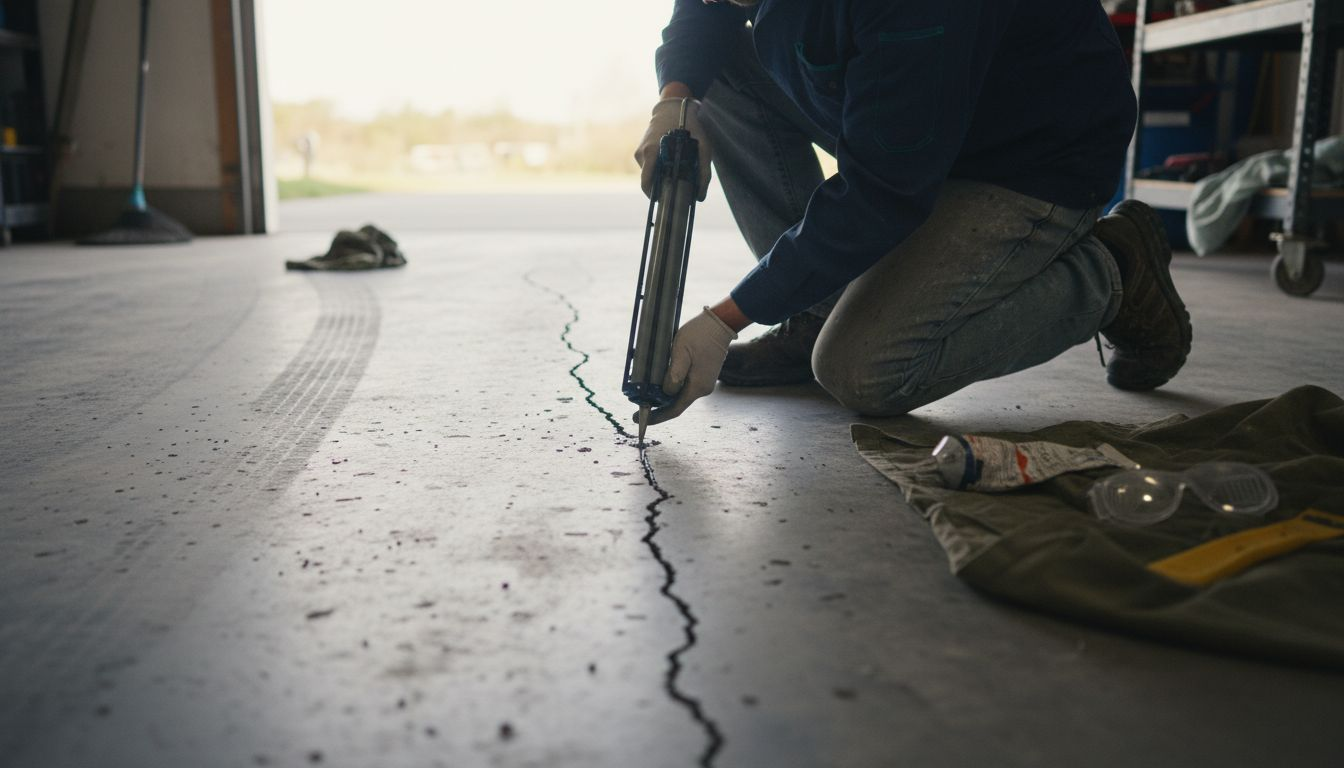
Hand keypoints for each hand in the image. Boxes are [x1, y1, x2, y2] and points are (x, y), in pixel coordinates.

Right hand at [634, 97, 712, 200]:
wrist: (672, 106)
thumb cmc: (689, 126)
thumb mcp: (703, 147)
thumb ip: (703, 172)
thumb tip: (700, 197)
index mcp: (651, 153)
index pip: (646, 184)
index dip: (655, 196)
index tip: (667, 201)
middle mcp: (642, 154)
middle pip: (649, 181)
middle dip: (661, 188)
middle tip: (676, 189)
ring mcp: (639, 152)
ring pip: (649, 174)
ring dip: (661, 176)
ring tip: (676, 171)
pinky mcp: (640, 150)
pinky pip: (649, 167)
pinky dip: (658, 168)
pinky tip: (669, 162)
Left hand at [635, 307, 737, 425]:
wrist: (720, 323)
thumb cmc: (700, 335)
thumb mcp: (681, 351)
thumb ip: (674, 374)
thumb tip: (666, 392)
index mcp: (697, 386)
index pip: (674, 410)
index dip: (656, 417)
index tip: (639, 419)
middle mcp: (702, 388)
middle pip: (676, 403)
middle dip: (657, 406)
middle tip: (638, 405)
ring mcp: (704, 382)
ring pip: (679, 394)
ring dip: (663, 395)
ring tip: (646, 393)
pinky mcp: (703, 375)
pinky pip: (684, 386)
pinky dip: (670, 386)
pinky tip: (659, 382)